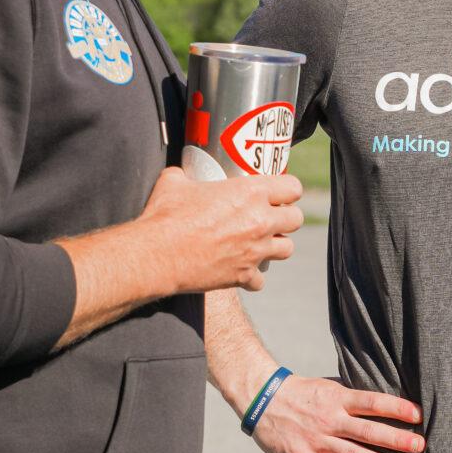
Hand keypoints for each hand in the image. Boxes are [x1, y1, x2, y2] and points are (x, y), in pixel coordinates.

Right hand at [139, 163, 303, 294]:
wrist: (155, 255)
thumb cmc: (164, 216)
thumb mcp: (175, 182)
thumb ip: (187, 175)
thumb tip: (183, 173)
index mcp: (251, 192)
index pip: (293, 187)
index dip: (287, 190)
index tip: (279, 193)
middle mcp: (260, 221)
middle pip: (296, 219)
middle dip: (285, 218)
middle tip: (269, 218)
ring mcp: (255, 251)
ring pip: (287, 249)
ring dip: (275, 245)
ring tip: (259, 243)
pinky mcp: (244, 275)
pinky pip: (261, 279)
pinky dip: (252, 276)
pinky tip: (240, 269)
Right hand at [252, 375, 424, 452]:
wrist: (262, 398)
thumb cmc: (302, 393)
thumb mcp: (329, 387)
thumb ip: (352, 399)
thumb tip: (385, 404)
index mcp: (338, 399)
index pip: (372, 402)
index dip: (396, 408)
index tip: (417, 415)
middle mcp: (329, 419)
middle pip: (367, 430)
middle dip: (395, 438)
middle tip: (419, 446)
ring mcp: (316, 440)